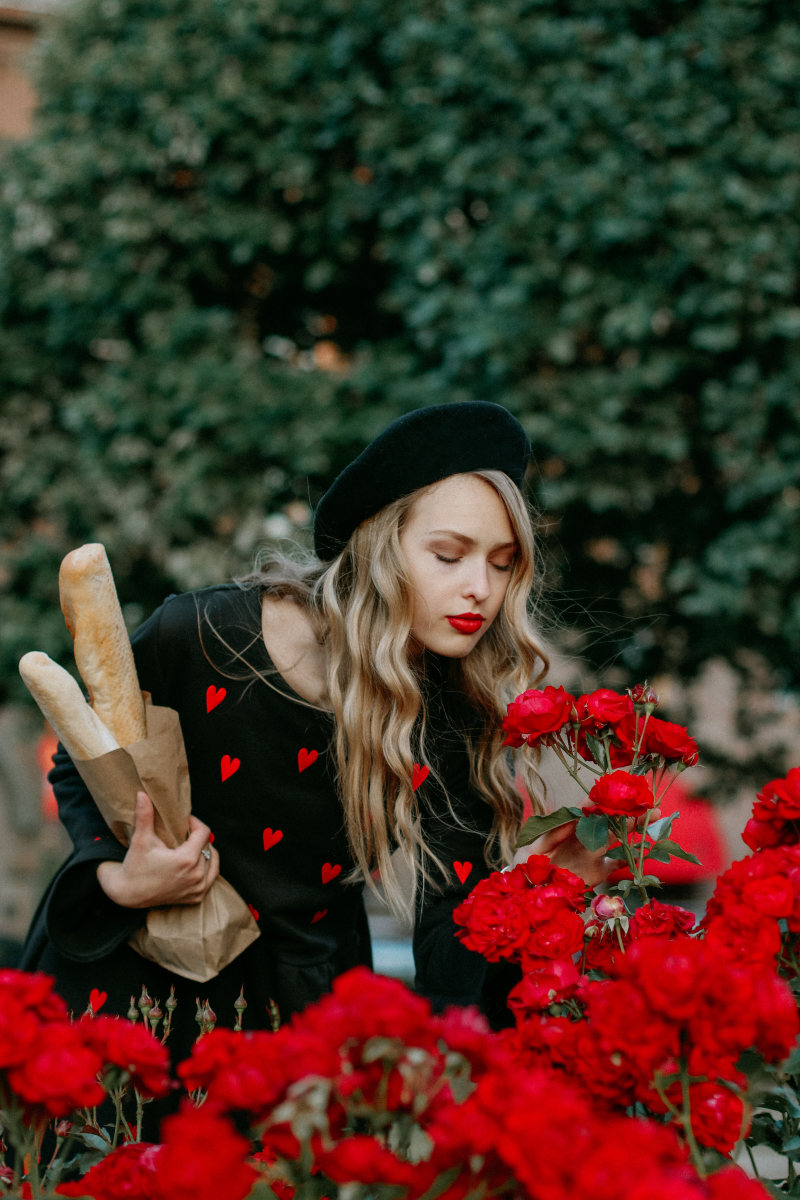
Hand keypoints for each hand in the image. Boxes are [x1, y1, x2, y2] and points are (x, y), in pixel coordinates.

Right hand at [96, 791, 219, 907]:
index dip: (195, 823)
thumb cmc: (135, 866)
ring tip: (191, 846)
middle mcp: (196, 875)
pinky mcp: (196, 897)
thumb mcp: (141, 840)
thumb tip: (142, 794)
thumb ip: (145, 816)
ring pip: (213, 860)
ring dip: (205, 851)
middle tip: (184, 834)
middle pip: (208, 845)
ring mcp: (197, 888)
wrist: (129, 894)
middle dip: (198, 837)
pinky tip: (197, 861)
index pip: (204, 833)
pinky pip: (212, 876)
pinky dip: (207, 867)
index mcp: (186, 860)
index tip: (184, 822)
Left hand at [510, 809, 660, 889]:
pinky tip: (647, 852)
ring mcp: (594, 853)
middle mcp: (585, 836)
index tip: (620, 790)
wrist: (529, 889)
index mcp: (569, 825)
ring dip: (637, 829)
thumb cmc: (526, 862)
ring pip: (620, 838)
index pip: (589, 807)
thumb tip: (569, 823)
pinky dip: (632, 859)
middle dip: (630, 812)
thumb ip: (549, 836)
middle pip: (611, 821)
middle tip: (650, 804)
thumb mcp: (532, 848)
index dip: (604, 798)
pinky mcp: (599, 871)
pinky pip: (618, 863)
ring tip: (656, 820)